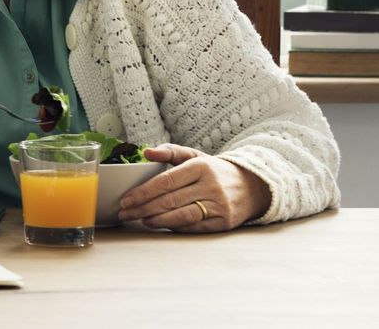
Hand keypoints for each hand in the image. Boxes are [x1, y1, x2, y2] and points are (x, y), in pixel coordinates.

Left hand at [117, 143, 270, 232]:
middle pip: (170, 199)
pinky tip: (161, 225)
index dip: (143, 192)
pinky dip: (175, 227)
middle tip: (125, 213)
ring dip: (157, 219)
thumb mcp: (195, 156)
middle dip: (143, 208)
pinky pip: (194, 227)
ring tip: (141, 220)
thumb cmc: (215, 171)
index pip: (166, 181)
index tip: (126, 199)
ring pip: (182, 215)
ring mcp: (218, 205)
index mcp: (200, 167)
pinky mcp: (223, 222)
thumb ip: (170, 152)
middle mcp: (210, 185)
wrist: (253, 186)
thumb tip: (146, 152)